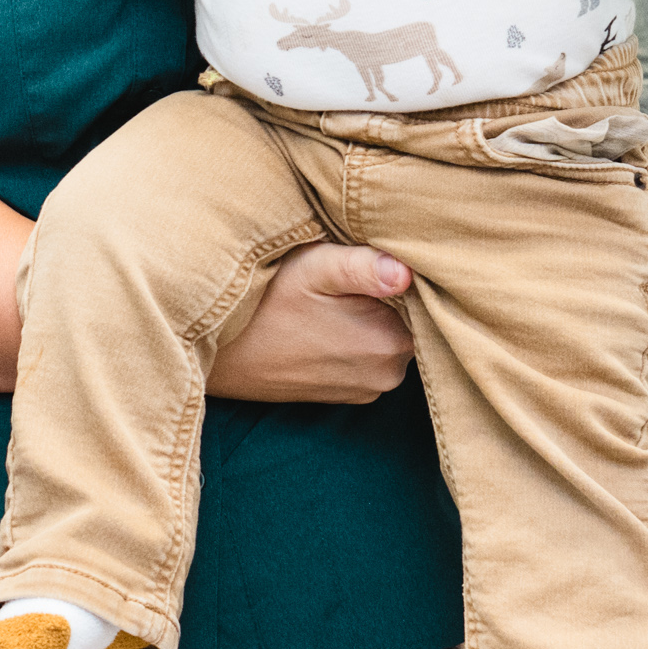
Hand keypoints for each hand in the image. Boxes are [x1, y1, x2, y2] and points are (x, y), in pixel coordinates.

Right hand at [210, 243, 414, 403]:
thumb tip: (407, 272)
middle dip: (394, 296)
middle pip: (412, 321)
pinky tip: (331, 320)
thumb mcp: (312, 269)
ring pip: (392, 338)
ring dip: (376, 316)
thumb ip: (363, 266)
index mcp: (390, 342)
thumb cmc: (264, 303)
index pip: (428, 300)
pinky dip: (360, 337)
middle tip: (354, 272)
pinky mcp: (349, 395)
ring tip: (338, 297)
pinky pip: (371, 357)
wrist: (218, 353)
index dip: (412, 272)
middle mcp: (389, 374)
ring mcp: (369, 390)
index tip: (383, 253)